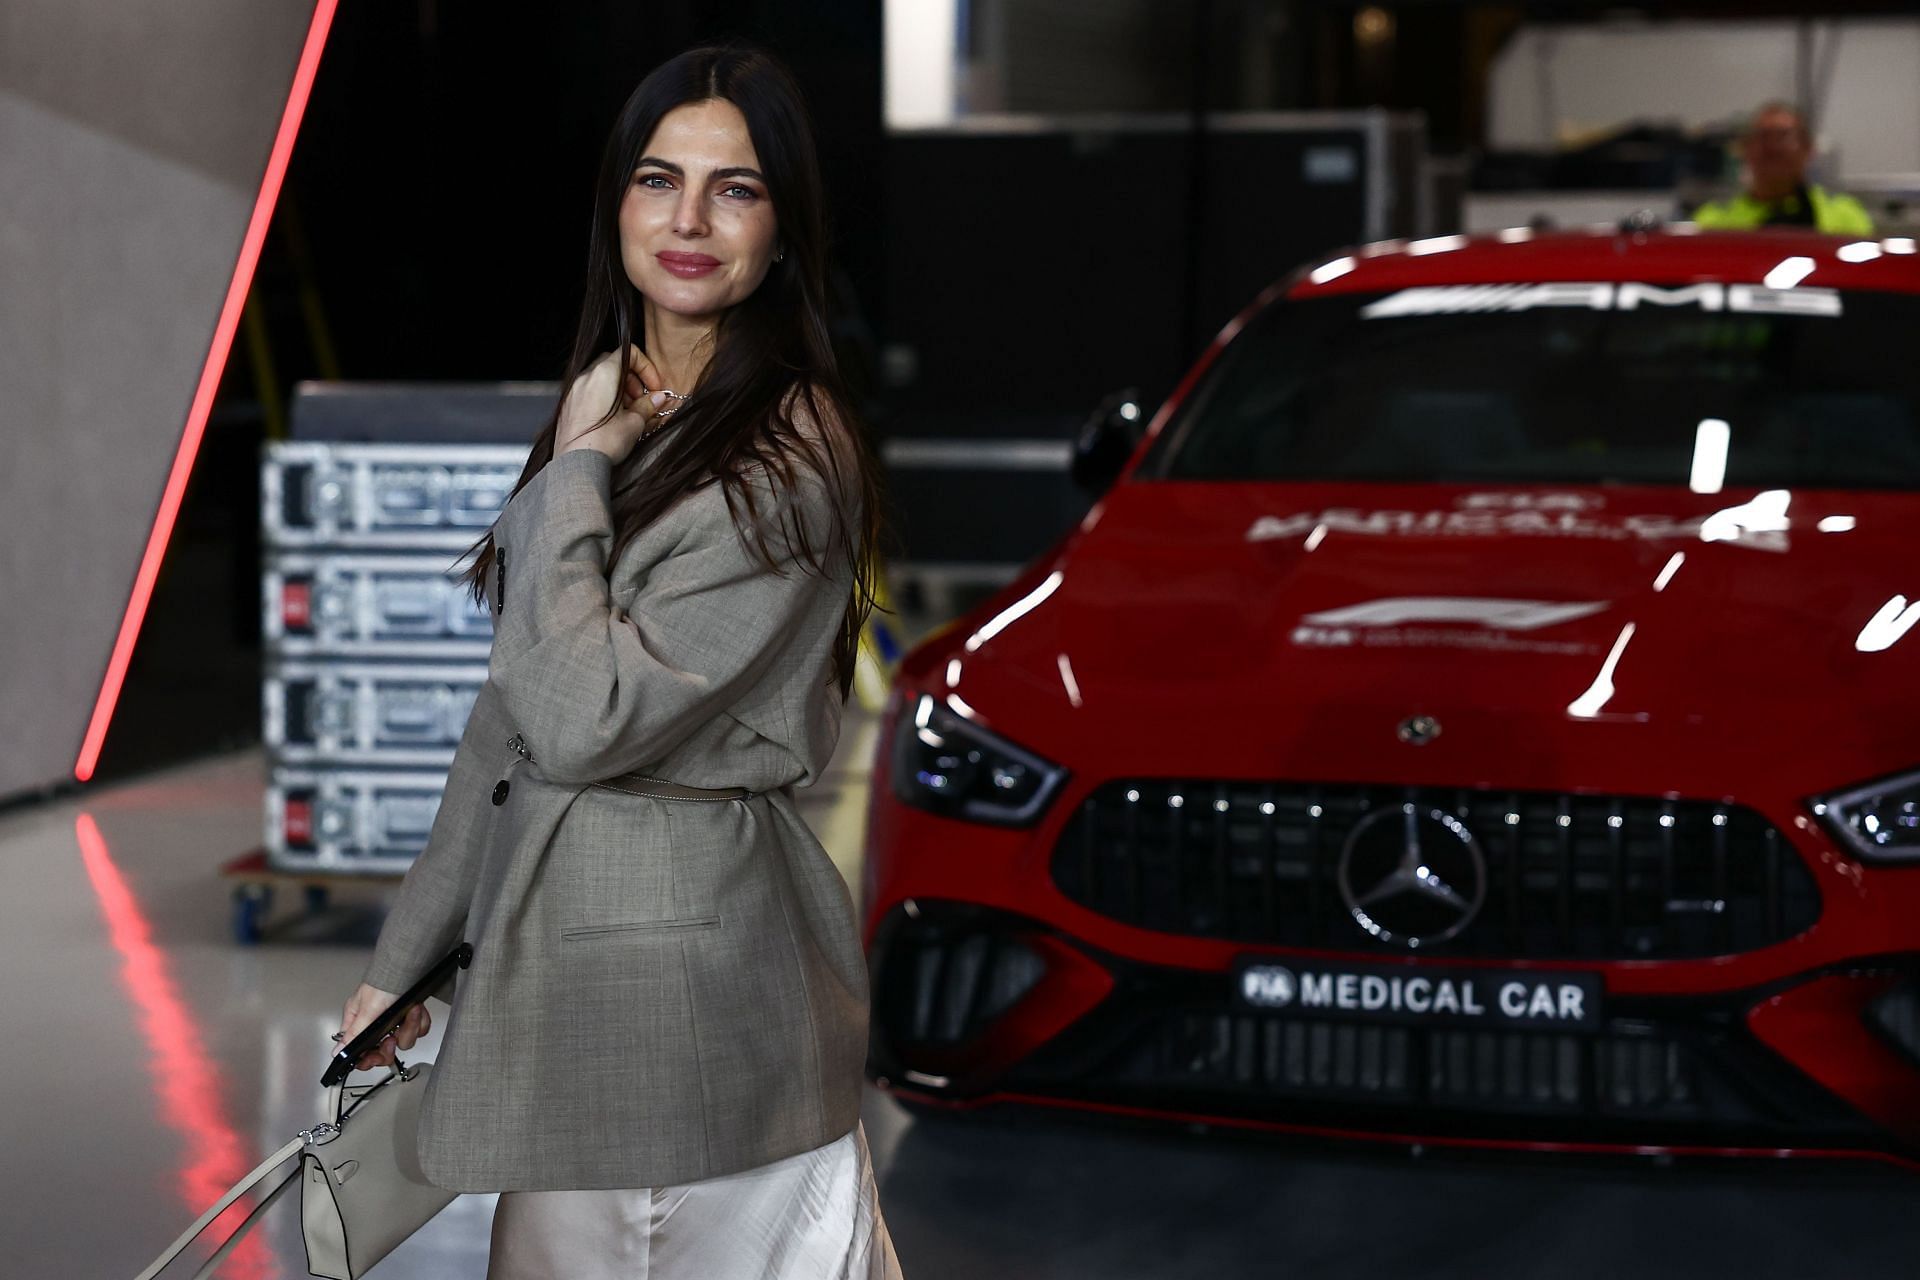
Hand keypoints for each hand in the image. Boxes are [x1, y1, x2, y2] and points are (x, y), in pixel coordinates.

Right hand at [337, 982, 430, 1072]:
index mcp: (358, 1022)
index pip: (359, 1051)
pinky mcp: (411, 1016)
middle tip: (392, 1037)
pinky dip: (420, 1020)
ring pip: (404, 1040)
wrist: (411, 966)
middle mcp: (375, 1023)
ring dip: (409, 1027)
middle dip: (392, 1045)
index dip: (368, 1059)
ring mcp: (395, 1020)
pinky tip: (417, 1010)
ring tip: (410, 1013)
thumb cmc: (383, 982)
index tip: (374, 1058)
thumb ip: (353, 1034)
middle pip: (384, 1050)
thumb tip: (336, 1052)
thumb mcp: (367, 1010)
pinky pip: (418, 1029)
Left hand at [556, 345, 674, 463]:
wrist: (576, 465)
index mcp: (603, 374)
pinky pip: (589, 392)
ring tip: (629, 412)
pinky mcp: (568, 406)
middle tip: (643, 400)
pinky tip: (613, 419)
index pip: (629, 353)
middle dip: (632, 380)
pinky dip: (604, 398)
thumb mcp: (634, 423)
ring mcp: (574, 391)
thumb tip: (658, 398)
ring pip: (601, 379)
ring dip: (619, 390)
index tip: (653, 386)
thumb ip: (648, 405)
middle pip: (614, 364)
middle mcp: (585, 378)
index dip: (646, 367)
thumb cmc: (603, 443)